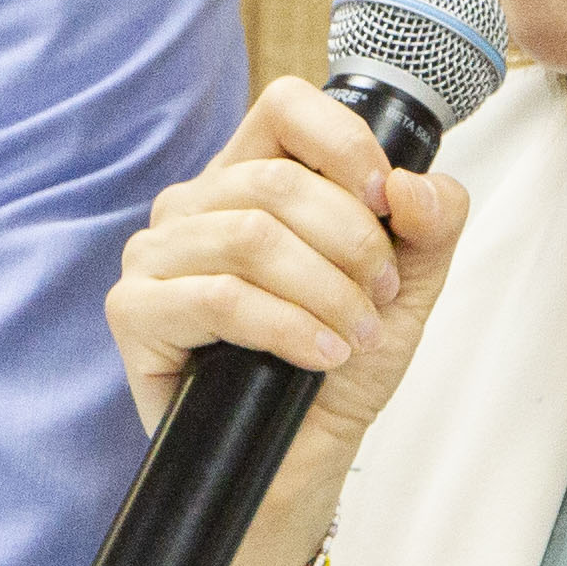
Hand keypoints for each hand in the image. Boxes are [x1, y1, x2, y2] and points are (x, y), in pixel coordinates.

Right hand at [107, 78, 474, 565]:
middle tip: (378, 295)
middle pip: (276, 181)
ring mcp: (155, 255)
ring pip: (251, 238)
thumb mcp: (407, 286)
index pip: (286, 105)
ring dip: (324, 291)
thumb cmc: (337, 365)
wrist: (301, 460)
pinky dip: (286, 327)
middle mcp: (194, 204)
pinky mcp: (135, 311)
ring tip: (352, 334)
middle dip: (351, 242)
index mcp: (250, 175)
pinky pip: (219, 298)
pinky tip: (320, 355)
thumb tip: (415, 187)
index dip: (343, 143)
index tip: (384, 200)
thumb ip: (431, 224)